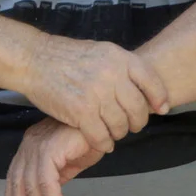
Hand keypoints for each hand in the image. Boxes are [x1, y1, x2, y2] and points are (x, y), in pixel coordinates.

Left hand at [5, 117, 104, 195]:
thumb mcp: (67, 162)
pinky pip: (46, 179)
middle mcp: (30, 145)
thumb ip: (55, 177)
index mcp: (30, 146)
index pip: (14, 175)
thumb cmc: (86, 139)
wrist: (101, 123)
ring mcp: (38, 145)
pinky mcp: (49, 148)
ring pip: (31, 184)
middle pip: (19, 181)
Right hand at [21, 35, 168, 152]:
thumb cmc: (65, 57)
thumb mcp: (100, 52)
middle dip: (136, 122)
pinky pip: (102, 137)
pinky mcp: (81, 112)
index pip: (152, 82)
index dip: (159, 98)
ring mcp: (96, 94)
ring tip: (110, 131)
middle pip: (138, 109)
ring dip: (118, 133)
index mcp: (118, 57)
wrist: (34, 59)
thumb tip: (148, 92)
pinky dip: (103, 143)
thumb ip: (122, 68)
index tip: (161, 109)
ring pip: (121, 126)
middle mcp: (111, 74)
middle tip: (128, 125)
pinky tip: (99, 140)